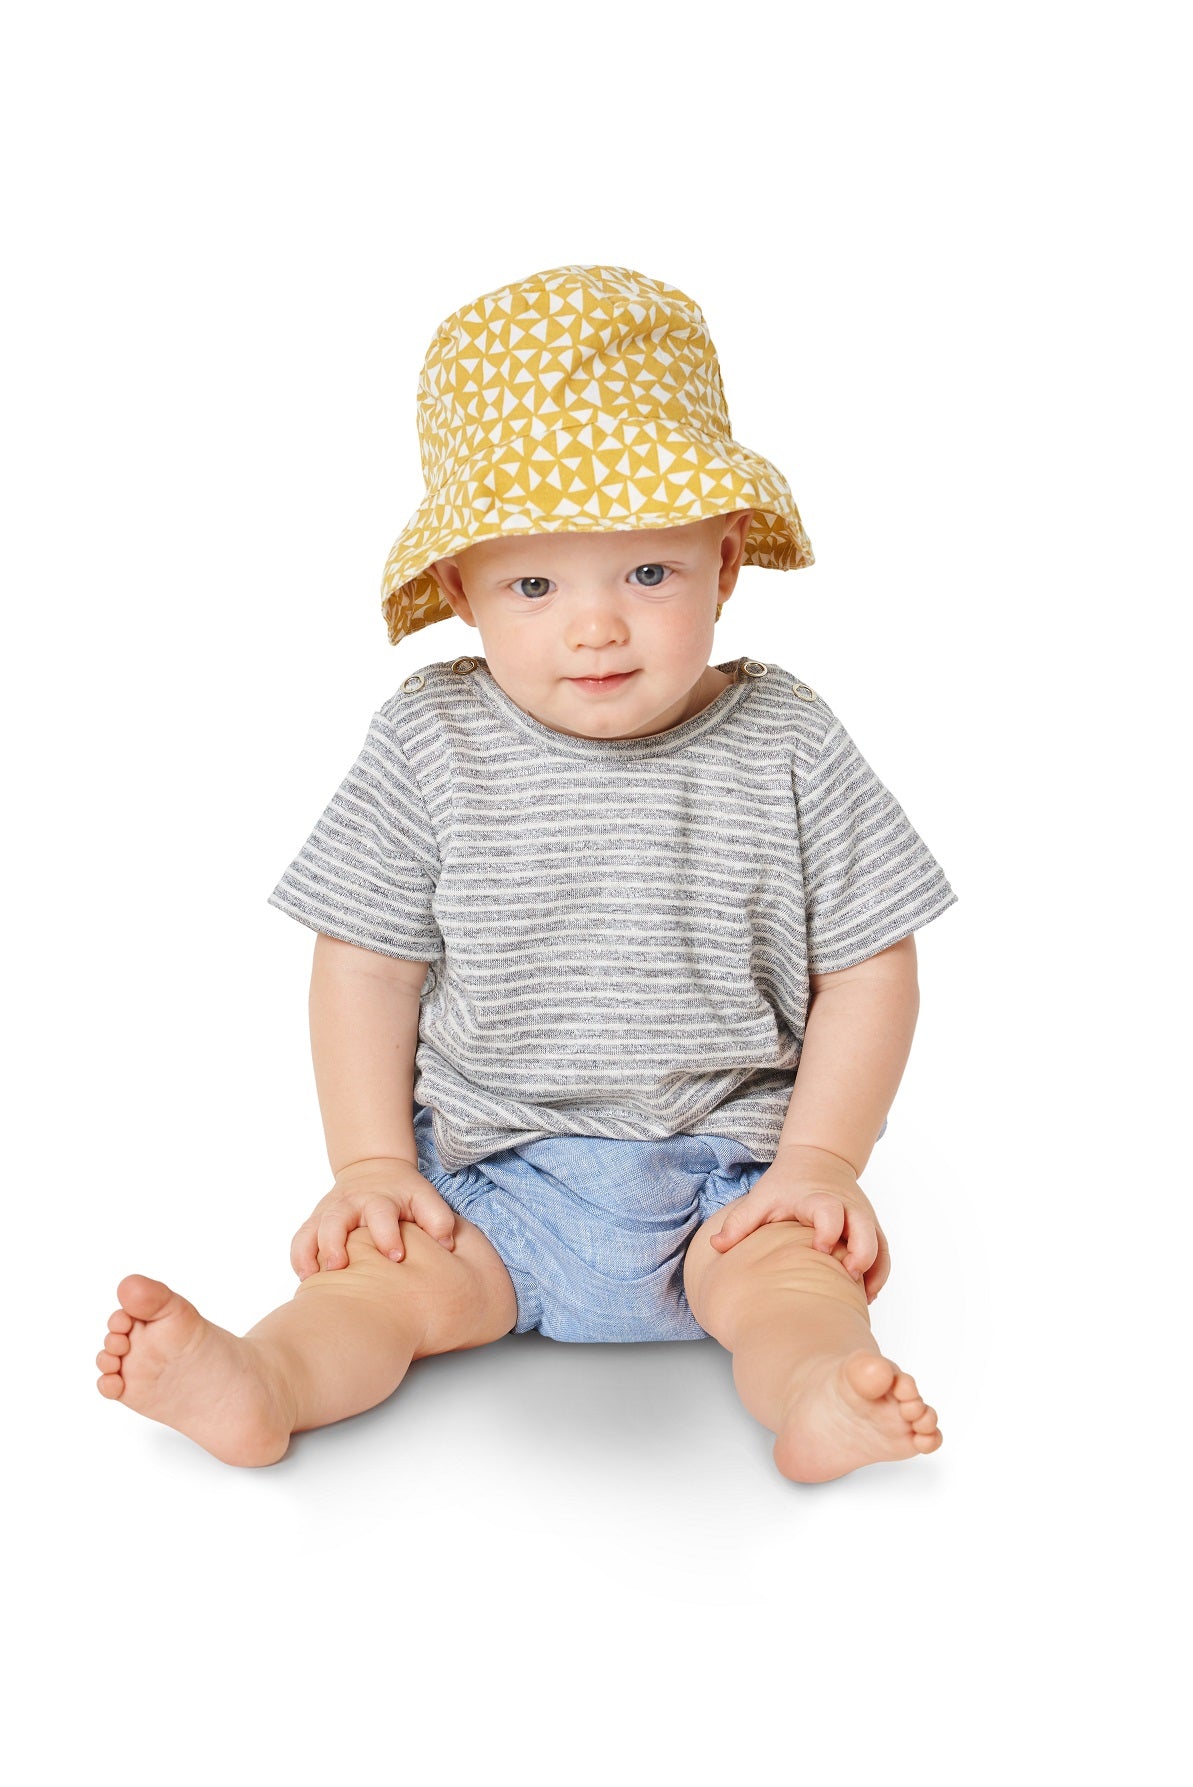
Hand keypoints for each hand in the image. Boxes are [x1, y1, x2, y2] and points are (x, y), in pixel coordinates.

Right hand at [290, 1157, 456, 1279]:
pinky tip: (306, 1279)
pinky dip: (299, 1258)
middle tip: (341, 1267)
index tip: (396, 1256)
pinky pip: (300, 1240)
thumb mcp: (424, 1196)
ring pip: (311, 1231)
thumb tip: (446, 1245)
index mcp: (379, 1198)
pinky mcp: (315, 1223)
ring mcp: (329, 1213)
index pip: (380, 1214)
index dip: (387, 1235)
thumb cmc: (403, 1193)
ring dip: (311, 1253)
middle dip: (335, 1243)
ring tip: (314, 1277)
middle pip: (335, 1219)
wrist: (373, 1169)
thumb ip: (438, 1218)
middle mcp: (349, 1204)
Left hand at [709, 1145, 891, 1303]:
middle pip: (865, 1229)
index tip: (819, 1249)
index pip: (830, 1210)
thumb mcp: (762, 1197)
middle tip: (847, 1276)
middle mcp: (847, 1207)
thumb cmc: (787, 1183)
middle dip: (861, 1254)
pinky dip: (878, 1273)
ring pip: (880, 1244)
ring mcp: (862, 1217)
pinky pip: (883, 1253)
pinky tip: (866, 1295)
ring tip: (862, 1296)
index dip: (828, 1228)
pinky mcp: (871, 1227)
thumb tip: (715, 1246)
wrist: (819, 1159)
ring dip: (874, 1269)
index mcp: (818, 1198)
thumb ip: (740, 1222)